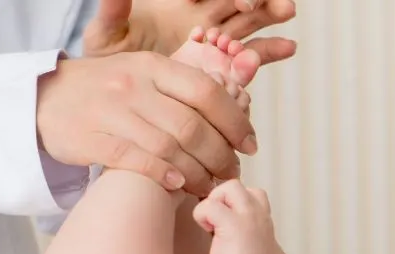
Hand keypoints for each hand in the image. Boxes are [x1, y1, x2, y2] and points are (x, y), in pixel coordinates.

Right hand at [36, 52, 257, 195]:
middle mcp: (134, 86)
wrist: (43, 98)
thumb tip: (233, 104)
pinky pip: (134, 159)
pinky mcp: (91, 138)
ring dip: (196, 172)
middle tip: (231, 172)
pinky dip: (161, 174)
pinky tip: (177, 184)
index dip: (234, 121)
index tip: (250, 144)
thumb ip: (180, 86)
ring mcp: (111, 112)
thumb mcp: (142, 73)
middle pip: (191, 125)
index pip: (206, 92)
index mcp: (153, 66)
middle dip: (220, 154)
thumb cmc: (104, 89)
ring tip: (209, 185)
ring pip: (168, 146)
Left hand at [83, 0, 296, 65]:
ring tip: (286, 12)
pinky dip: (270, 51)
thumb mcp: (106, 37)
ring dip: (270, 15)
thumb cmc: (109, 65)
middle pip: (236, 0)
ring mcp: (216, 43)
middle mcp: (201, 18)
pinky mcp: (224, 68)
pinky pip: (252, 56)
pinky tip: (288, 47)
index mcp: (177, 4)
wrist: (118, 101)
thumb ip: (113, 12)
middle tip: (268, 4)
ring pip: (250, 22)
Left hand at [192, 180, 277, 253]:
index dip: (232, 203)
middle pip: (236, 185)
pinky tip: (208, 232)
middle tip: (215, 223)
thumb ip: (241, 231)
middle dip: (220, 199)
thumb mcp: (250, 245)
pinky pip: (209, 205)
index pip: (250, 192)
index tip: (224, 225)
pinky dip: (202, 216)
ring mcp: (247, 216)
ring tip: (212, 227)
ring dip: (212, 204)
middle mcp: (258, 213)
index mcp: (263, 219)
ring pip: (227, 187)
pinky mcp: (232, 224)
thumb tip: (220, 227)